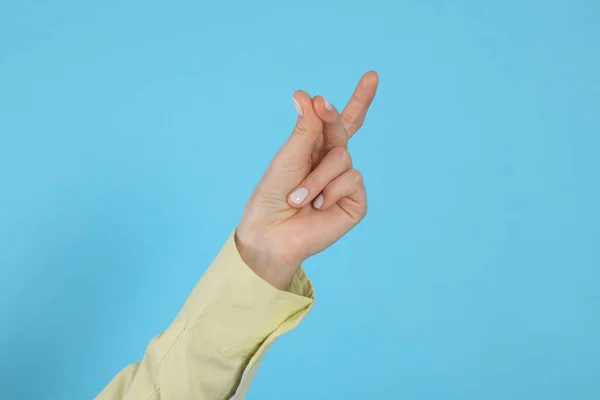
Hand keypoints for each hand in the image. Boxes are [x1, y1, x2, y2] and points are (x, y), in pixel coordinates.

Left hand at [236, 72, 378, 288]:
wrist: (271, 233)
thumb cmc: (272, 196)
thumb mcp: (287, 157)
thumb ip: (306, 129)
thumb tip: (307, 94)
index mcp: (316, 149)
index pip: (340, 122)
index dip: (359, 100)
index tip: (372, 76)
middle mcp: (333, 164)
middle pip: (343, 130)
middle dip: (332, 116)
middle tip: (320, 104)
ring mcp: (345, 183)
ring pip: (342, 157)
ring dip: (316, 176)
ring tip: (298, 196)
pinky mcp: (355, 202)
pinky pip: (351, 180)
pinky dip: (330, 191)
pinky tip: (318, 206)